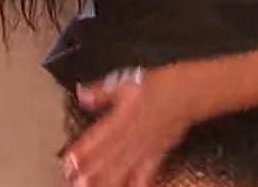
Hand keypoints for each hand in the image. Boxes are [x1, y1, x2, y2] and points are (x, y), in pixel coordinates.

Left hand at [61, 67, 189, 186]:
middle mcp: (132, 135)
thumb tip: (81, 94)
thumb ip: (102, 92)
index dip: (83, 149)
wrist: (188, 92)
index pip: (99, 136)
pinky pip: (146, 174)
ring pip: (123, 168)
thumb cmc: (158, 85)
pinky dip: (137, 185)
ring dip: (107, 180)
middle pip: (108, 157)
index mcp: (122, 116)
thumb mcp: (126, 82)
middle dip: (91, 171)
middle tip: (75, 183)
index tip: (68, 160)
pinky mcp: (158, 156)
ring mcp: (145, 148)